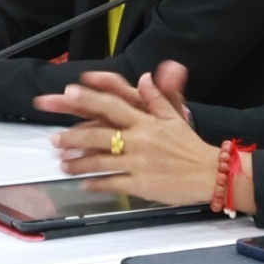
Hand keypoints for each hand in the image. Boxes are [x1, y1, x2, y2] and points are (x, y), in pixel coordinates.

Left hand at [36, 70, 220, 205]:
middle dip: (73, 137)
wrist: (210, 174)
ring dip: (78, 163)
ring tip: (62, 163)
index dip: (90, 98)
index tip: (68, 92)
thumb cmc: (190, 145)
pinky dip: (95, 184)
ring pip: (100, 162)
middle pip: (99, 136)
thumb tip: (144, 78)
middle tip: (54, 138)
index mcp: (146, 122)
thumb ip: (157, 98)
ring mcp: (138, 164)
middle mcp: (139, 141)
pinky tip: (83, 184)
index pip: (113, 106)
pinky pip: (112, 183)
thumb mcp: (175, 117)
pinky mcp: (140, 185)